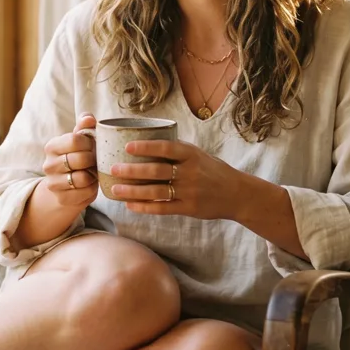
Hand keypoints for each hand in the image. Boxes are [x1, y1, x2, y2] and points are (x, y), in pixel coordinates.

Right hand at [39, 113, 97, 210]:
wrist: (65, 187)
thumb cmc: (76, 158)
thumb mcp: (79, 141)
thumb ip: (84, 127)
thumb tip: (89, 118)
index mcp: (52, 146)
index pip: (76, 140)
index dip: (89, 143)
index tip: (91, 146)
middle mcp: (49, 165)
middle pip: (82, 159)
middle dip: (93, 160)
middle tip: (94, 161)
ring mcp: (53, 183)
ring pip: (84, 177)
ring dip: (93, 175)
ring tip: (91, 173)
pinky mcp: (62, 198)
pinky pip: (86, 192)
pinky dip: (92, 188)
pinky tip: (89, 185)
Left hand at [108, 139, 238, 219]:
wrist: (237, 194)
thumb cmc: (214, 171)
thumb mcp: (199, 155)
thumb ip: (177, 151)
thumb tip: (147, 141)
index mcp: (192, 155)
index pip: (166, 148)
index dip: (146, 147)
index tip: (127, 147)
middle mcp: (190, 172)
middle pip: (156, 170)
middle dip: (132, 170)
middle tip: (113, 168)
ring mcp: (189, 191)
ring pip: (156, 191)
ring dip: (133, 190)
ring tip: (115, 189)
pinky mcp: (188, 208)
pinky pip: (162, 208)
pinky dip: (145, 207)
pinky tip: (130, 205)